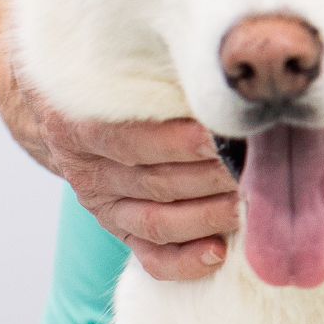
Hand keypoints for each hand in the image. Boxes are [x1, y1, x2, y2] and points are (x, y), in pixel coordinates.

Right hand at [0, 50, 235, 280]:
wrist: (67, 105)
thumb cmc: (112, 75)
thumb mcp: (119, 62)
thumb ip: (157, 69)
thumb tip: (218, 67)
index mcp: (77, 124)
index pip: (130, 140)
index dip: (178, 142)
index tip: (221, 138)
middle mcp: (85, 168)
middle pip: (155, 181)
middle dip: (211, 178)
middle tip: (256, 172)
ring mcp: (101, 203)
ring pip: (157, 220)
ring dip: (208, 216)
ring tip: (249, 206)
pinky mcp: (118, 227)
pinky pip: (149, 255)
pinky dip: (184, 261)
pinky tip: (218, 253)